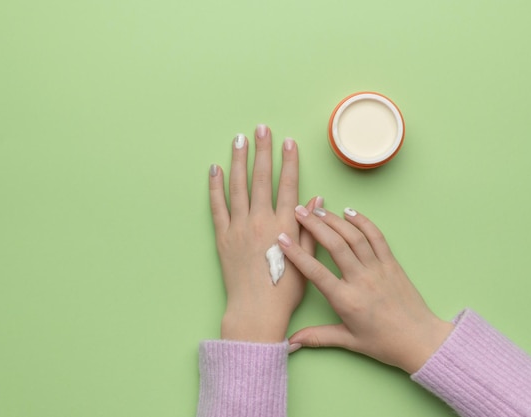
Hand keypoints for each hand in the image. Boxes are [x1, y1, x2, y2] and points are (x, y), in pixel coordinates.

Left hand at [208, 125, 318, 342]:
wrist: (255, 311)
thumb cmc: (284, 290)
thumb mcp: (305, 259)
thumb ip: (310, 228)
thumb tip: (316, 199)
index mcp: (283, 225)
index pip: (288, 185)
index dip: (289, 162)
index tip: (289, 142)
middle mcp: (259, 221)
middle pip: (261, 178)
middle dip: (262, 151)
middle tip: (262, 129)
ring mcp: (238, 227)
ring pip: (237, 186)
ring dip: (239, 160)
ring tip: (239, 139)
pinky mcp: (222, 237)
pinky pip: (217, 206)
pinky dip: (215, 187)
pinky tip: (215, 169)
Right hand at [278, 205, 453, 372]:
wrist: (419, 340)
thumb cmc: (384, 343)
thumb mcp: (349, 341)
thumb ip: (317, 337)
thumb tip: (290, 342)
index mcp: (347, 300)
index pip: (315, 272)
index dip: (297, 254)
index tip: (282, 238)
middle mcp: (361, 280)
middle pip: (334, 245)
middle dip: (314, 225)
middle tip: (298, 211)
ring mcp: (378, 269)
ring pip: (354, 237)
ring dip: (335, 220)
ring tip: (318, 209)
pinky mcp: (392, 263)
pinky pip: (376, 237)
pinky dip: (363, 222)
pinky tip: (349, 212)